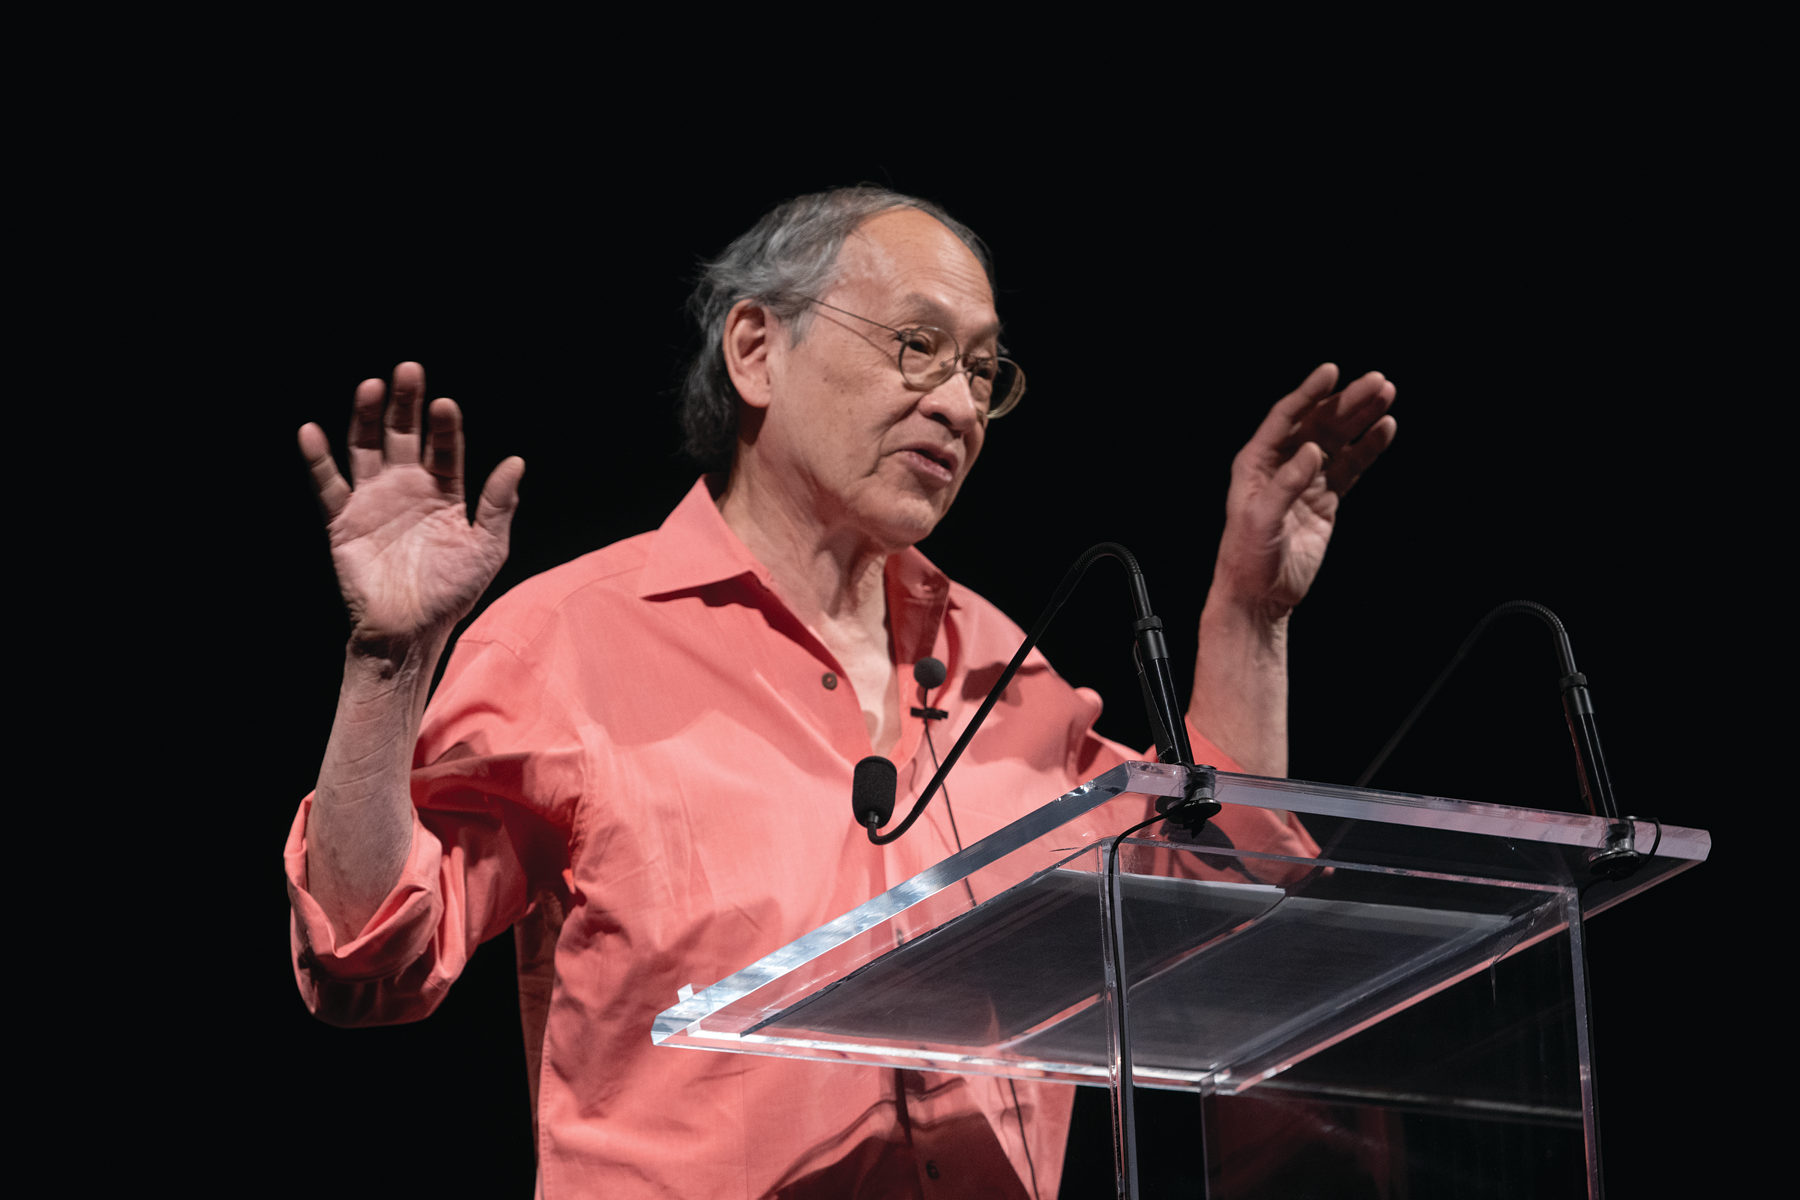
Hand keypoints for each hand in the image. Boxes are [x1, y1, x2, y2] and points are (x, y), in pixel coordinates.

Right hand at [299, 362, 523, 648]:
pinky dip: (318, 459)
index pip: (446, 448)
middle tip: (409, 370)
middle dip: (406, 404)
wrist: (410, 631)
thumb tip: (516, 462)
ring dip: (367, 417)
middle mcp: (408, 488)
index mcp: (444, 492)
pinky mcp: (344, 520)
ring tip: (370, 386)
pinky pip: (328, 485)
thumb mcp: (486, 549)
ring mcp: (374, 500)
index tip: (446, 404)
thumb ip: (498, 505)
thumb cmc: (451, 592)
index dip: (445, 427)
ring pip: (367, 448)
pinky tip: (311, 431)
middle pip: (405, 435)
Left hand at [1213, 363, 1395, 616]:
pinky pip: (1350, 467)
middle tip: (1377, 382)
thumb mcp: (1260, 519)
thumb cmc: (1246, 558)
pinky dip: (1367, 449)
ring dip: (1361, 419)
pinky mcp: (1324, 500)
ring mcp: (1305, 482)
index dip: (1309, 393)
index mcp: (1256, 463)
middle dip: (1347, 402)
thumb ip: (1286, 483)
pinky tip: (1384, 430)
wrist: (1259, 596)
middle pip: (1318, 424)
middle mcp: (1281, 466)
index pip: (1286, 417)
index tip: (1332, 372)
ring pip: (1338, 441)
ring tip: (1387, 396)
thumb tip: (1312, 451)